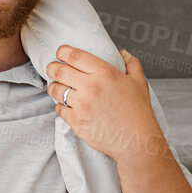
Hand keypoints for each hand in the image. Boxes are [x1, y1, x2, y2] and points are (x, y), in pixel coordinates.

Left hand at [45, 45, 161, 162]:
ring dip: (54, 86)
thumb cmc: (138, 112)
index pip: (75, 56)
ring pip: (56, 90)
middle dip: (52, 67)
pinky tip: (65, 105)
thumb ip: (131, 64)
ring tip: (56, 86)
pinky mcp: (76, 121)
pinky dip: (60, 105)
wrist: (137, 141)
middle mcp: (90, 87)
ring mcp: (82, 105)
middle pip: (60, 71)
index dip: (63, 51)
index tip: (60, 52)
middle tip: (52, 68)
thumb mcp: (139, 82)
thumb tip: (123, 53)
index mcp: (105, 73)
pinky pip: (59, 109)